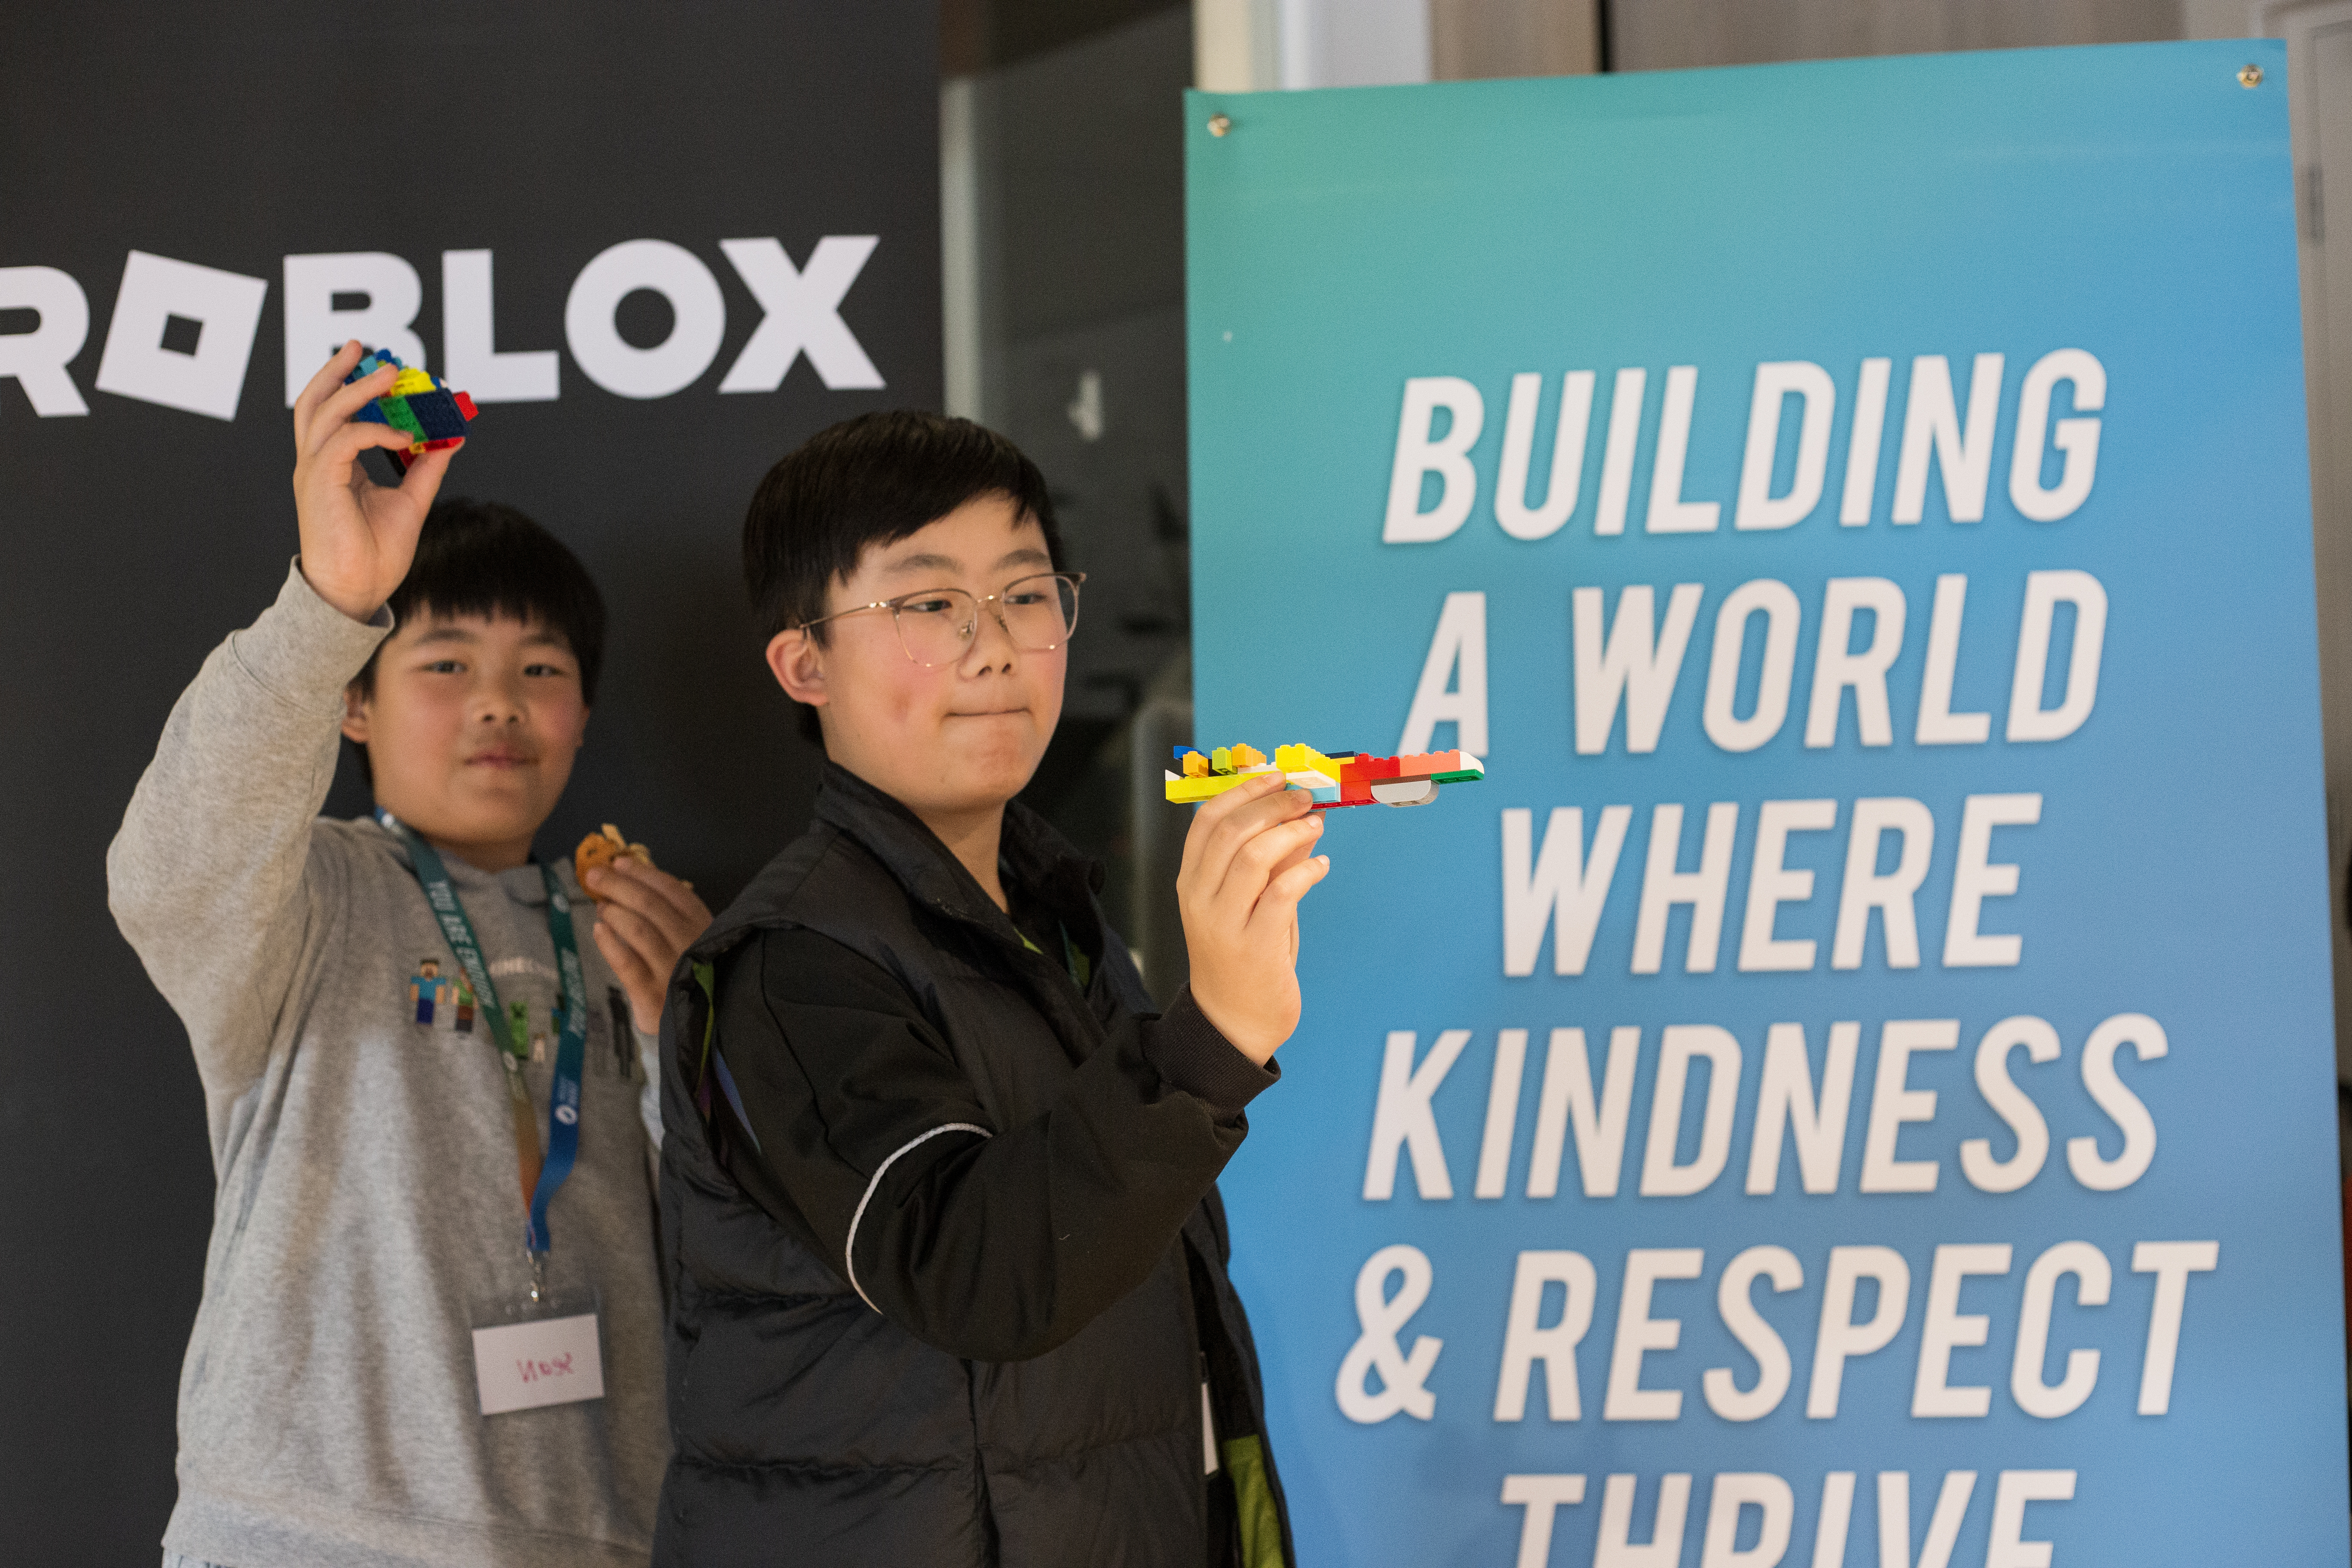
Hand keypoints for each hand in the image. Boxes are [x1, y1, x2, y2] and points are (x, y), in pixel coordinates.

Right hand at [291, 340, 459, 620]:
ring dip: (360, 387)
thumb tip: (452, 438)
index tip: (389, 373)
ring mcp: (314, 470)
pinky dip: (376, 430)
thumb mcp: (411, 503)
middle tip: (364, 348)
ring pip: (326, 411)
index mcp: (334, 467)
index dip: (360, 391)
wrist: (355, 591)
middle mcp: (318, 464)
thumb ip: (426, 469)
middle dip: (338, 372)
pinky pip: (346, 438)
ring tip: (391, 372)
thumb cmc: (375, 556)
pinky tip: (405, 436)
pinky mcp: (320, 480)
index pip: (339, 416)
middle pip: (316, 402)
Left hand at [587, 857, 714, 1033]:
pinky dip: (610, 943)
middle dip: (619, 885)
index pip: (673, 891)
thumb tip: (630, 876)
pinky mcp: (653, 996)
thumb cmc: (689, 975)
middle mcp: (691, 945)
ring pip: (639, 930)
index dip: (644, 873)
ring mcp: (673, 970)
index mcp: (704, 926)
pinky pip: (627, 964)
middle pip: (651, 905)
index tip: (620, 863)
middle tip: (594, 875)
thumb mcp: (692, 940)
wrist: (701, 1028)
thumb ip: (670, 913)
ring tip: (600, 905)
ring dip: (615, 911)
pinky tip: (598, 930)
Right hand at [1176, 772, 1330, 1064]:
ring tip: (1316, 825)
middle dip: (1272, 805)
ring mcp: (1223, 923)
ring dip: (1290, 832)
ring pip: (1252, 857)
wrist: (1232, 1023)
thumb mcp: (1250, 903)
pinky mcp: (1254, 946)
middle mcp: (1199, 899)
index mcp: (1190, 882)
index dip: (1243, 791)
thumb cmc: (1243, 955)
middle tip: (1306, 796)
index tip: (1276, 776)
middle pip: (1230, 831)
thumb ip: (1272, 862)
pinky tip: (1321, 866)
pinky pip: (1281, 894)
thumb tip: (1304, 818)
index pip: (1206, 820)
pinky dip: (1306, 871)